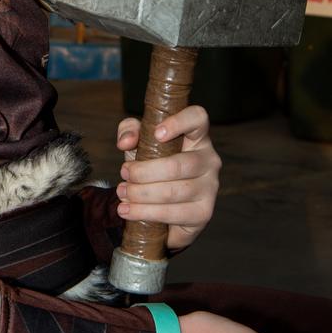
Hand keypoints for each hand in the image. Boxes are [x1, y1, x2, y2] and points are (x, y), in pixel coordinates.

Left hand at [115, 106, 220, 250]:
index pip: (198, 119)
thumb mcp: (140, 143)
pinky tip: (128, 210)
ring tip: (122, 192)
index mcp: (196, 136)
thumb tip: (124, 142)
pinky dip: (146, 213)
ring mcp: (210, 188)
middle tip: (124, 174)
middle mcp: (209, 160)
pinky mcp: (203, 213)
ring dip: (141, 194)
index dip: (179, 123)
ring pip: (174, 191)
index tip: (157, 134)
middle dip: (144, 172)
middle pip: (177, 165)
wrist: (163, 205)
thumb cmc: (154, 164)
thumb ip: (130, 131)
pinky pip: (174, 214)